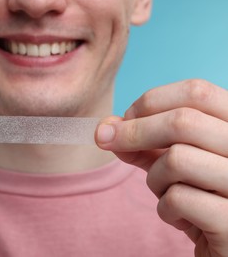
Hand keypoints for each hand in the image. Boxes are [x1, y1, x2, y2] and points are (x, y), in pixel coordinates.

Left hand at [96, 79, 227, 255]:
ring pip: (177, 159)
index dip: (152, 102)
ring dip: (155, 179)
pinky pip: (180, 198)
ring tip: (166, 194)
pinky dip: (165, 209)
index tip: (125, 118)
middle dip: (133, 131)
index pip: (197, 92)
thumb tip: (106, 128)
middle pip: (182, 121)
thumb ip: (146, 143)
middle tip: (107, 140)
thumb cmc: (202, 198)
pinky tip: (179, 218)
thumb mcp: (176, 164)